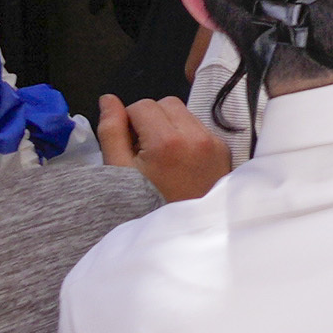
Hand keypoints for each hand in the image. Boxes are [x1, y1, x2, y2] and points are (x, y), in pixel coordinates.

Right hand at [94, 91, 237, 202]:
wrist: (183, 233)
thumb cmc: (146, 204)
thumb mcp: (119, 171)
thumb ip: (111, 131)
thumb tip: (108, 100)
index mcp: (166, 140)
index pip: (143, 105)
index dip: (129, 120)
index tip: (129, 144)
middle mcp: (195, 136)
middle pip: (167, 103)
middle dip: (151, 119)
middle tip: (144, 148)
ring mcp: (213, 143)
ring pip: (185, 113)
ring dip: (169, 125)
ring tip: (162, 156)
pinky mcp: (224, 150)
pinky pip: (200, 127)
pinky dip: (186, 135)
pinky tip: (179, 160)